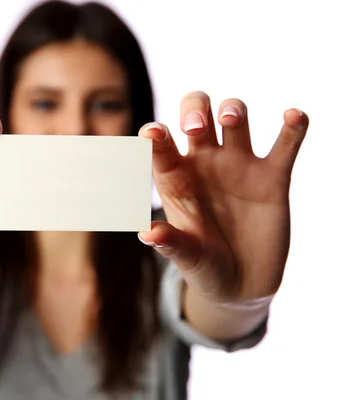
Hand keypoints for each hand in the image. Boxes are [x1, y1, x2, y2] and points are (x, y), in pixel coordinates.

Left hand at [138, 91, 308, 304]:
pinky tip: (293, 116)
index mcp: (176, 178)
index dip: (155, 136)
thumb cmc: (203, 265)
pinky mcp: (273, 178)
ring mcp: (239, 167)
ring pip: (235, 118)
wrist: (241, 284)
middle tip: (193, 128)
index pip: (161, 148)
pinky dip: (293, 127)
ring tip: (229, 121)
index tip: (152, 134)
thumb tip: (146, 233)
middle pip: (197, 115)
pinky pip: (285, 143)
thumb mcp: (186, 256)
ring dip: (232, 109)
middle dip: (194, 110)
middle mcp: (205, 164)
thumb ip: (170, 242)